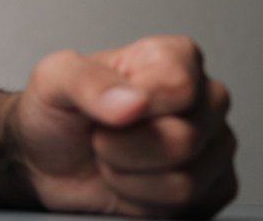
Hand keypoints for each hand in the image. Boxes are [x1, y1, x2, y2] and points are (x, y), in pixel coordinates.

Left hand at [6, 35, 236, 217]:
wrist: (47, 161)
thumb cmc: (57, 114)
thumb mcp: (53, 79)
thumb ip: (87, 80)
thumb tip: (133, 101)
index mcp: (172, 57)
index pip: (178, 86)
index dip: (135, 106)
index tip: (109, 106)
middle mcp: (203, 99)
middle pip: (183, 139)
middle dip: (123, 146)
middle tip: (103, 134)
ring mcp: (214, 145)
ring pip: (183, 182)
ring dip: (129, 177)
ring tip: (114, 156)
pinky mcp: (215, 187)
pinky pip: (190, 207)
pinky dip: (144, 201)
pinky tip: (133, 179)